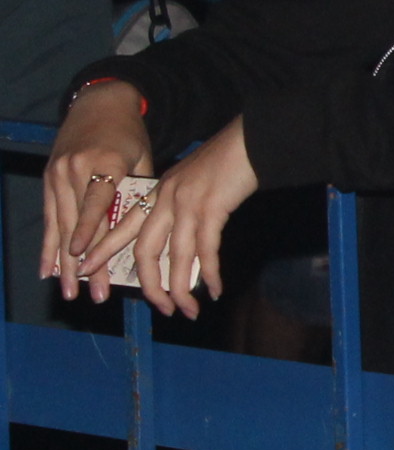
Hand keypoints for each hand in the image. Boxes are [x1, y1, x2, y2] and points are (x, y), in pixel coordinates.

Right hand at [42, 83, 151, 289]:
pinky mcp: (49, 180)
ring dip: (64, 263)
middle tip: (93, 293)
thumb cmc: (128, 133)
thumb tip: (147, 230)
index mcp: (105, 163)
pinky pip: (49, 219)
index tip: (87, 259)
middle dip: (84, 263)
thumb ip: (139, 191)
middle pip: (77, 224)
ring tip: (70, 290)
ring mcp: (58, 175)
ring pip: (60, 227)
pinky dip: (49, 246)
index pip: (97, 204)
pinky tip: (47, 270)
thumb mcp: (141, 156)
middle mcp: (76, 170)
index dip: (90, 233)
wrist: (99, 103)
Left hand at [109, 116, 260, 317]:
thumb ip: (183, 204)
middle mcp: (166, 198)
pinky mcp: (211, 207)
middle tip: (160, 308)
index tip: (86, 269)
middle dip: (150, 285)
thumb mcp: (196, 180)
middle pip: (145, 250)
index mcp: (158, 191)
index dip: (103, 249)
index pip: (123, 225)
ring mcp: (187, 203)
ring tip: (188, 310)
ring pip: (175, 256)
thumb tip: (186, 236)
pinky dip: (210, 273)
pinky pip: (205, 250)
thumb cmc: (230, 158)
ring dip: (181, 289)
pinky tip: (216, 289)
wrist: (252, 139)